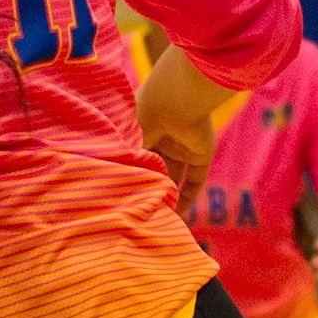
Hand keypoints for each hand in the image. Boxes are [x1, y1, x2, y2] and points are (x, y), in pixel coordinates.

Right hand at [136, 81, 217, 209]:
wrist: (174, 101)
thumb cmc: (143, 115)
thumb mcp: (127, 139)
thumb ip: (125, 160)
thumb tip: (116, 185)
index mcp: (143, 128)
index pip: (137, 156)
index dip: (132, 173)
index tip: (125, 194)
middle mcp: (162, 137)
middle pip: (156, 167)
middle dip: (149, 185)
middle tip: (139, 209)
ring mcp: (183, 146)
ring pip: (175, 176)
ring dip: (168, 194)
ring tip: (157, 217)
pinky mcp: (202, 155)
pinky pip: (196, 179)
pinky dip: (189, 196)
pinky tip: (180, 214)